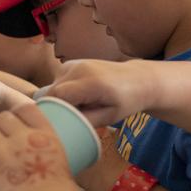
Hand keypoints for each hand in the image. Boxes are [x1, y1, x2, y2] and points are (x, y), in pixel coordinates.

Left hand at [0, 103, 80, 190]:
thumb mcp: (64, 168)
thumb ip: (49, 157)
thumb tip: (43, 161)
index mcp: (46, 136)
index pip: (26, 108)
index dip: (18, 115)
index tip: (17, 127)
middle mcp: (23, 138)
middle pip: (2, 118)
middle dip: (0, 130)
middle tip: (2, 148)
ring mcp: (3, 151)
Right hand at [38, 59, 154, 126]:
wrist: (138, 79)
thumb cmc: (126, 100)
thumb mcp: (109, 117)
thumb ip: (85, 121)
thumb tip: (62, 126)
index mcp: (91, 82)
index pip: (57, 95)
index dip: (53, 110)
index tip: (58, 123)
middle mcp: (79, 69)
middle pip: (52, 92)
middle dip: (57, 107)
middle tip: (73, 118)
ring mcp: (74, 63)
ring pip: (52, 87)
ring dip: (60, 100)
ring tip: (80, 106)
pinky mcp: (71, 63)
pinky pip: (57, 82)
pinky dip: (63, 92)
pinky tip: (79, 97)